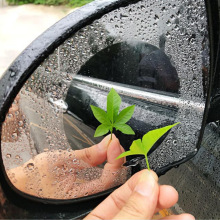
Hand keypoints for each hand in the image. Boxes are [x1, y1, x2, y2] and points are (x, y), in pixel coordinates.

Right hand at [7, 134, 127, 198]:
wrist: (20, 186)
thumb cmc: (34, 177)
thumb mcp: (60, 161)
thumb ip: (87, 155)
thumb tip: (107, 144)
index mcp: (81, 197)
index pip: (109, 179)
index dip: (115, 159)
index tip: (113, 141)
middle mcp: (87, 201)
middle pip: (114, 181)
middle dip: (118, 160)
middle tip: (115, 143)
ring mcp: (86, 197)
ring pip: (110, 181)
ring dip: (113, 162)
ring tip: (113, 146)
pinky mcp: (83, 192)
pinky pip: (102, 180)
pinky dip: (106, 165)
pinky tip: (106, 155)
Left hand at [85, 170, 194, 219]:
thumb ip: (126, 206)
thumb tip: (146, 183)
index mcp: (96, 218)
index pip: (114, 194)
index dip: (133, 182)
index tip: (149, 175)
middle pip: (136, 205)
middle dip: (154, 196)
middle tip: (169, 191)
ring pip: (147, 218)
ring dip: (166, 212)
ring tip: (182, 210)